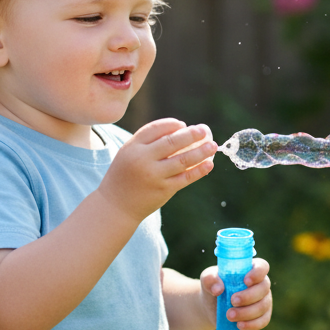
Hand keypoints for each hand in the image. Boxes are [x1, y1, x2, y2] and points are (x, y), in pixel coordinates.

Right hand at [97, 118, 215, 221]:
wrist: (116, 206)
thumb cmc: (125, 176)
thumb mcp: (128, 154)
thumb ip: (148, 143)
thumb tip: (180, 129)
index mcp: (132, 147)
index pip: (155, 128)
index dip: (171, 124)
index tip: (183, 124)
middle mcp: (142, 159)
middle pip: (172, 142)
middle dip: (191, 134)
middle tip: (204, 130)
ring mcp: (154, 175)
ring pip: (183, 160)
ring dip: (201, 151)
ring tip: (213, 145)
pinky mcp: (164, 189)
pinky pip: (185, 177)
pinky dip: (199, 170)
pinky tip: (209, 164)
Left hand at [201, 258, 272, 329]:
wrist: (211, 307)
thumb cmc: (213, 287)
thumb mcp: (207, 279)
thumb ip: (210, 279)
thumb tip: (218, 289)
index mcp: (251, 270)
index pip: (262, 267)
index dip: (257, 273)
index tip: (246, 281)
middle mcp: (261, 284)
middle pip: (264, 288)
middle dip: (249, 296)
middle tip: (232, 301)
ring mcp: (264, 300)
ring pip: (263, 306)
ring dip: (247, 312)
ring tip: (229, 316)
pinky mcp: (262, 316)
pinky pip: (263, 321)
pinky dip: (252, 324)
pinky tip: (239, 325)